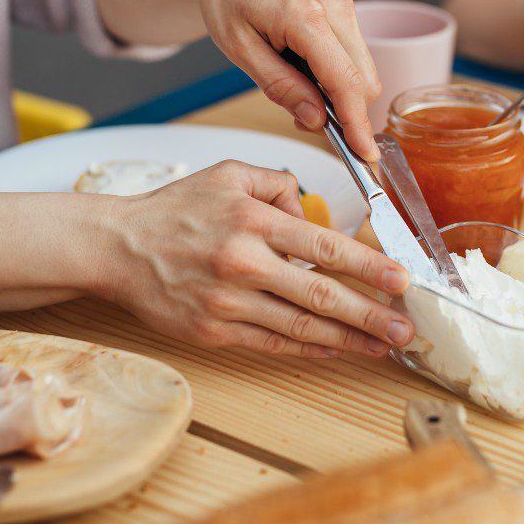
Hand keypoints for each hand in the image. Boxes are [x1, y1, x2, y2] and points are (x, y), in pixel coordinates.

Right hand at [106, 160, 413, 357]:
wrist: (117, 247)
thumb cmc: (175, 210)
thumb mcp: (228, 174)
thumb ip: (278, 181)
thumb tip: (313, 207)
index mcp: (253, 221)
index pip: (325, 248)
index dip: (369, 267)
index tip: (401, 280)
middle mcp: (243, 263)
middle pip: (322, 294)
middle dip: (371, 314)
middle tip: (407, 328)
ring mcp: (228, 302)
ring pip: (301, 327)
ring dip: (348, 339)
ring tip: (383, 346)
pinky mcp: (214, 331)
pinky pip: (271, 343)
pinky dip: (309, 349)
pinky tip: (337, 349)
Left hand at [182, 0, 381, 159]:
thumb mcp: (239, 48)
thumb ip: (280, 86)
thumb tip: (316, 120)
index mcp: (305, 16)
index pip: (345, 82)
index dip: (357, 124)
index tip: (365, 156)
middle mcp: (336, 7)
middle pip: (365, 81)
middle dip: (348, 113)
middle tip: (304, 121)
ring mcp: (345, 5)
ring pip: (364, 70)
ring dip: (342, 94)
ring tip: (296, 91)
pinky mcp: (345, 7)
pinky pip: (355, 54)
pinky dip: (338, 75)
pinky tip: (305, 72)